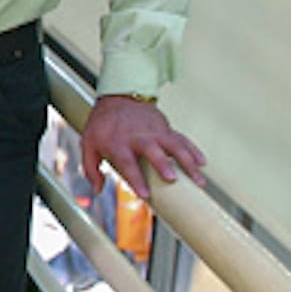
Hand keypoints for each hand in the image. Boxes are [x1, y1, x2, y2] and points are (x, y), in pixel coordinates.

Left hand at [81, 95, 205, 198]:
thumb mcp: (88, 143)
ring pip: (174, 145)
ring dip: (187, 161)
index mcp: (118, 143)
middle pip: (152, 150)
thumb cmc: (103, 124)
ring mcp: (154, 131)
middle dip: (163, 164)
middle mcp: (138, 137)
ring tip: (198, 179)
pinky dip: (193, 150)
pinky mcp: (166, 128)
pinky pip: (182, 139)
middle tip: (172, 178)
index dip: (136, 179)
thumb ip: (91, 168)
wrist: (118, 97)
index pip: (127, 163)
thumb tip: (98, 189)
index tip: (145, 194)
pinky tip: (202, 163)